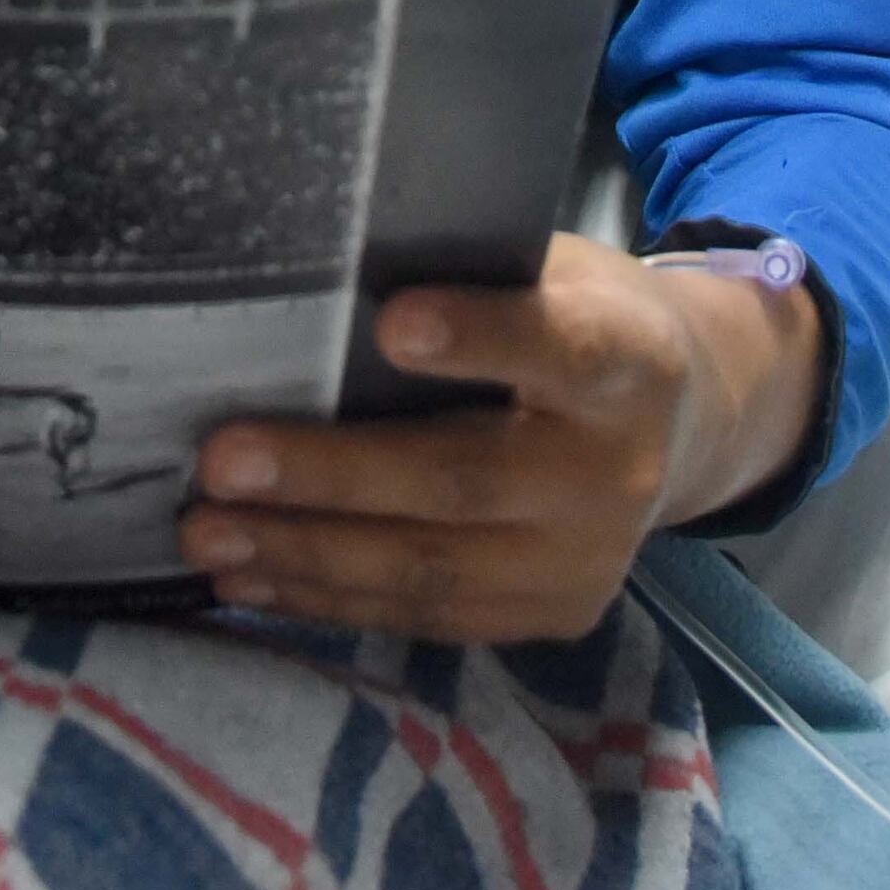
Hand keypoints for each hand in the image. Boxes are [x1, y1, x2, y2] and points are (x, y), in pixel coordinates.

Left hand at [174, 230, 819, 643]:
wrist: (682, 427)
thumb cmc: (577, 323)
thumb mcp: (555, 273)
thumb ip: (472, 277)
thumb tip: (319, 273)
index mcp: (627, 360)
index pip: (556, 347)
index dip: (478, 336)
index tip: (391, 321)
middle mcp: (615, 472)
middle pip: (464, 480)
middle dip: (331, 476)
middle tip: (221, 463)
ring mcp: (586, 560)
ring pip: (432, 568)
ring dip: (306, 554)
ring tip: (207, 533)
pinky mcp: (552, 614)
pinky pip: (428, 616)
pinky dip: (330, 599)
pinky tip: (254, 577)